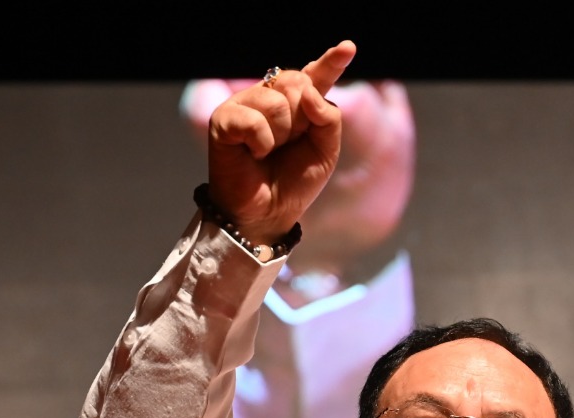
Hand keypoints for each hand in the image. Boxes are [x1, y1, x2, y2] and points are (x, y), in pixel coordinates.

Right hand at [205, 41, 355, 245]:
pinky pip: (254, 120)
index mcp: (297, 105)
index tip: (348, 47)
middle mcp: (269, 98)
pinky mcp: (224, 118)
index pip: (315, 77)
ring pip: (277, 102)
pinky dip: (261, 143)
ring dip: (281, 135)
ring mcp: (245, 105)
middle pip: (297, 83)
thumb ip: (328, 119)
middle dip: (302, 120)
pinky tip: (254, 154)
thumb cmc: (294, 182)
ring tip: (269, 152)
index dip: (331, 62)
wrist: (268, 213)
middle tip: (288, 145)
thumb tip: (309, 91)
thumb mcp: (325, 152)